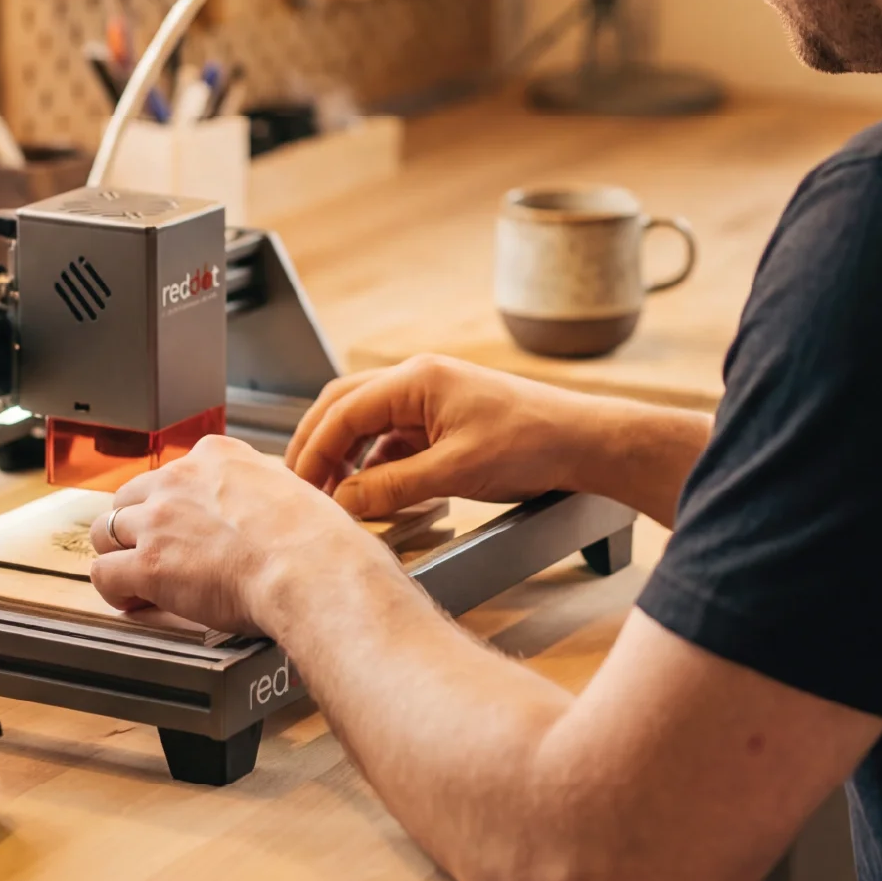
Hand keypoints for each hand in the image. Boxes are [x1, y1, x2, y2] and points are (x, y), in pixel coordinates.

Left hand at [89, 434, 374, 635]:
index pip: (171, 473)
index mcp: (215, 456)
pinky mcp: (148, 565)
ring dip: (119, 555)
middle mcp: (179, 480)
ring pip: (106, 532)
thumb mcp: (287, 486)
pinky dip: (116, 591)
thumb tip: (259, 501)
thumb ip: (257, 486)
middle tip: (149, 552)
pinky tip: (134, 601)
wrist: (310, 567)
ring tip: (134, 579)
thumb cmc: (313, 537)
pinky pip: (105, 575)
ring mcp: (159, 520)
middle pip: (128, 498)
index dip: (170, 504)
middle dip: (134, 527)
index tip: (178, 524)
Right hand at [286, 354, 608, 516]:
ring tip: (332, 494)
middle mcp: (418, 380)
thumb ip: (392, 488)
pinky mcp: (444, 420)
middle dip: (318, 444)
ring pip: (368, 422)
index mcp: (416, 379)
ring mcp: (431, 398)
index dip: (314, 450)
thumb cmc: (530, 445)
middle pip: (346, 406)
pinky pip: (395, 438)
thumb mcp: (454, 473)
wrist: (582, 443)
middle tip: (300, 486)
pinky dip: (375, 463)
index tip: (299, 487)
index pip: (343, 410)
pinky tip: (372, 491)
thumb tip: (343, 501)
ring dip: (346, 455)